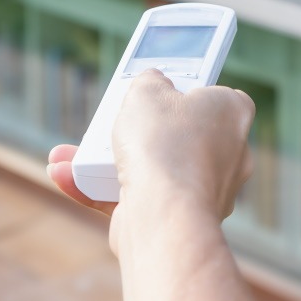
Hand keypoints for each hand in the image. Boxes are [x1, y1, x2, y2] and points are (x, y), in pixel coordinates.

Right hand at [47, 70, 254, 223]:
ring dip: (107, 161)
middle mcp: (229, 156)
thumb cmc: (166, 145)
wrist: (164, 215)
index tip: (161, 91)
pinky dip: (102, 189)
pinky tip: (67, 177)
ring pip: (153, 169)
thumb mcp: (148, 90)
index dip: (187, 91)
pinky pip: (138, 199)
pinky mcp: (178, 219)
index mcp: (233, 117)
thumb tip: (152, 82)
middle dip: (138, 130)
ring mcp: (206, 191)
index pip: (215, 97)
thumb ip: (150, 81)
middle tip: (113, 121)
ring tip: (70, 154)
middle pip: (179, 134)